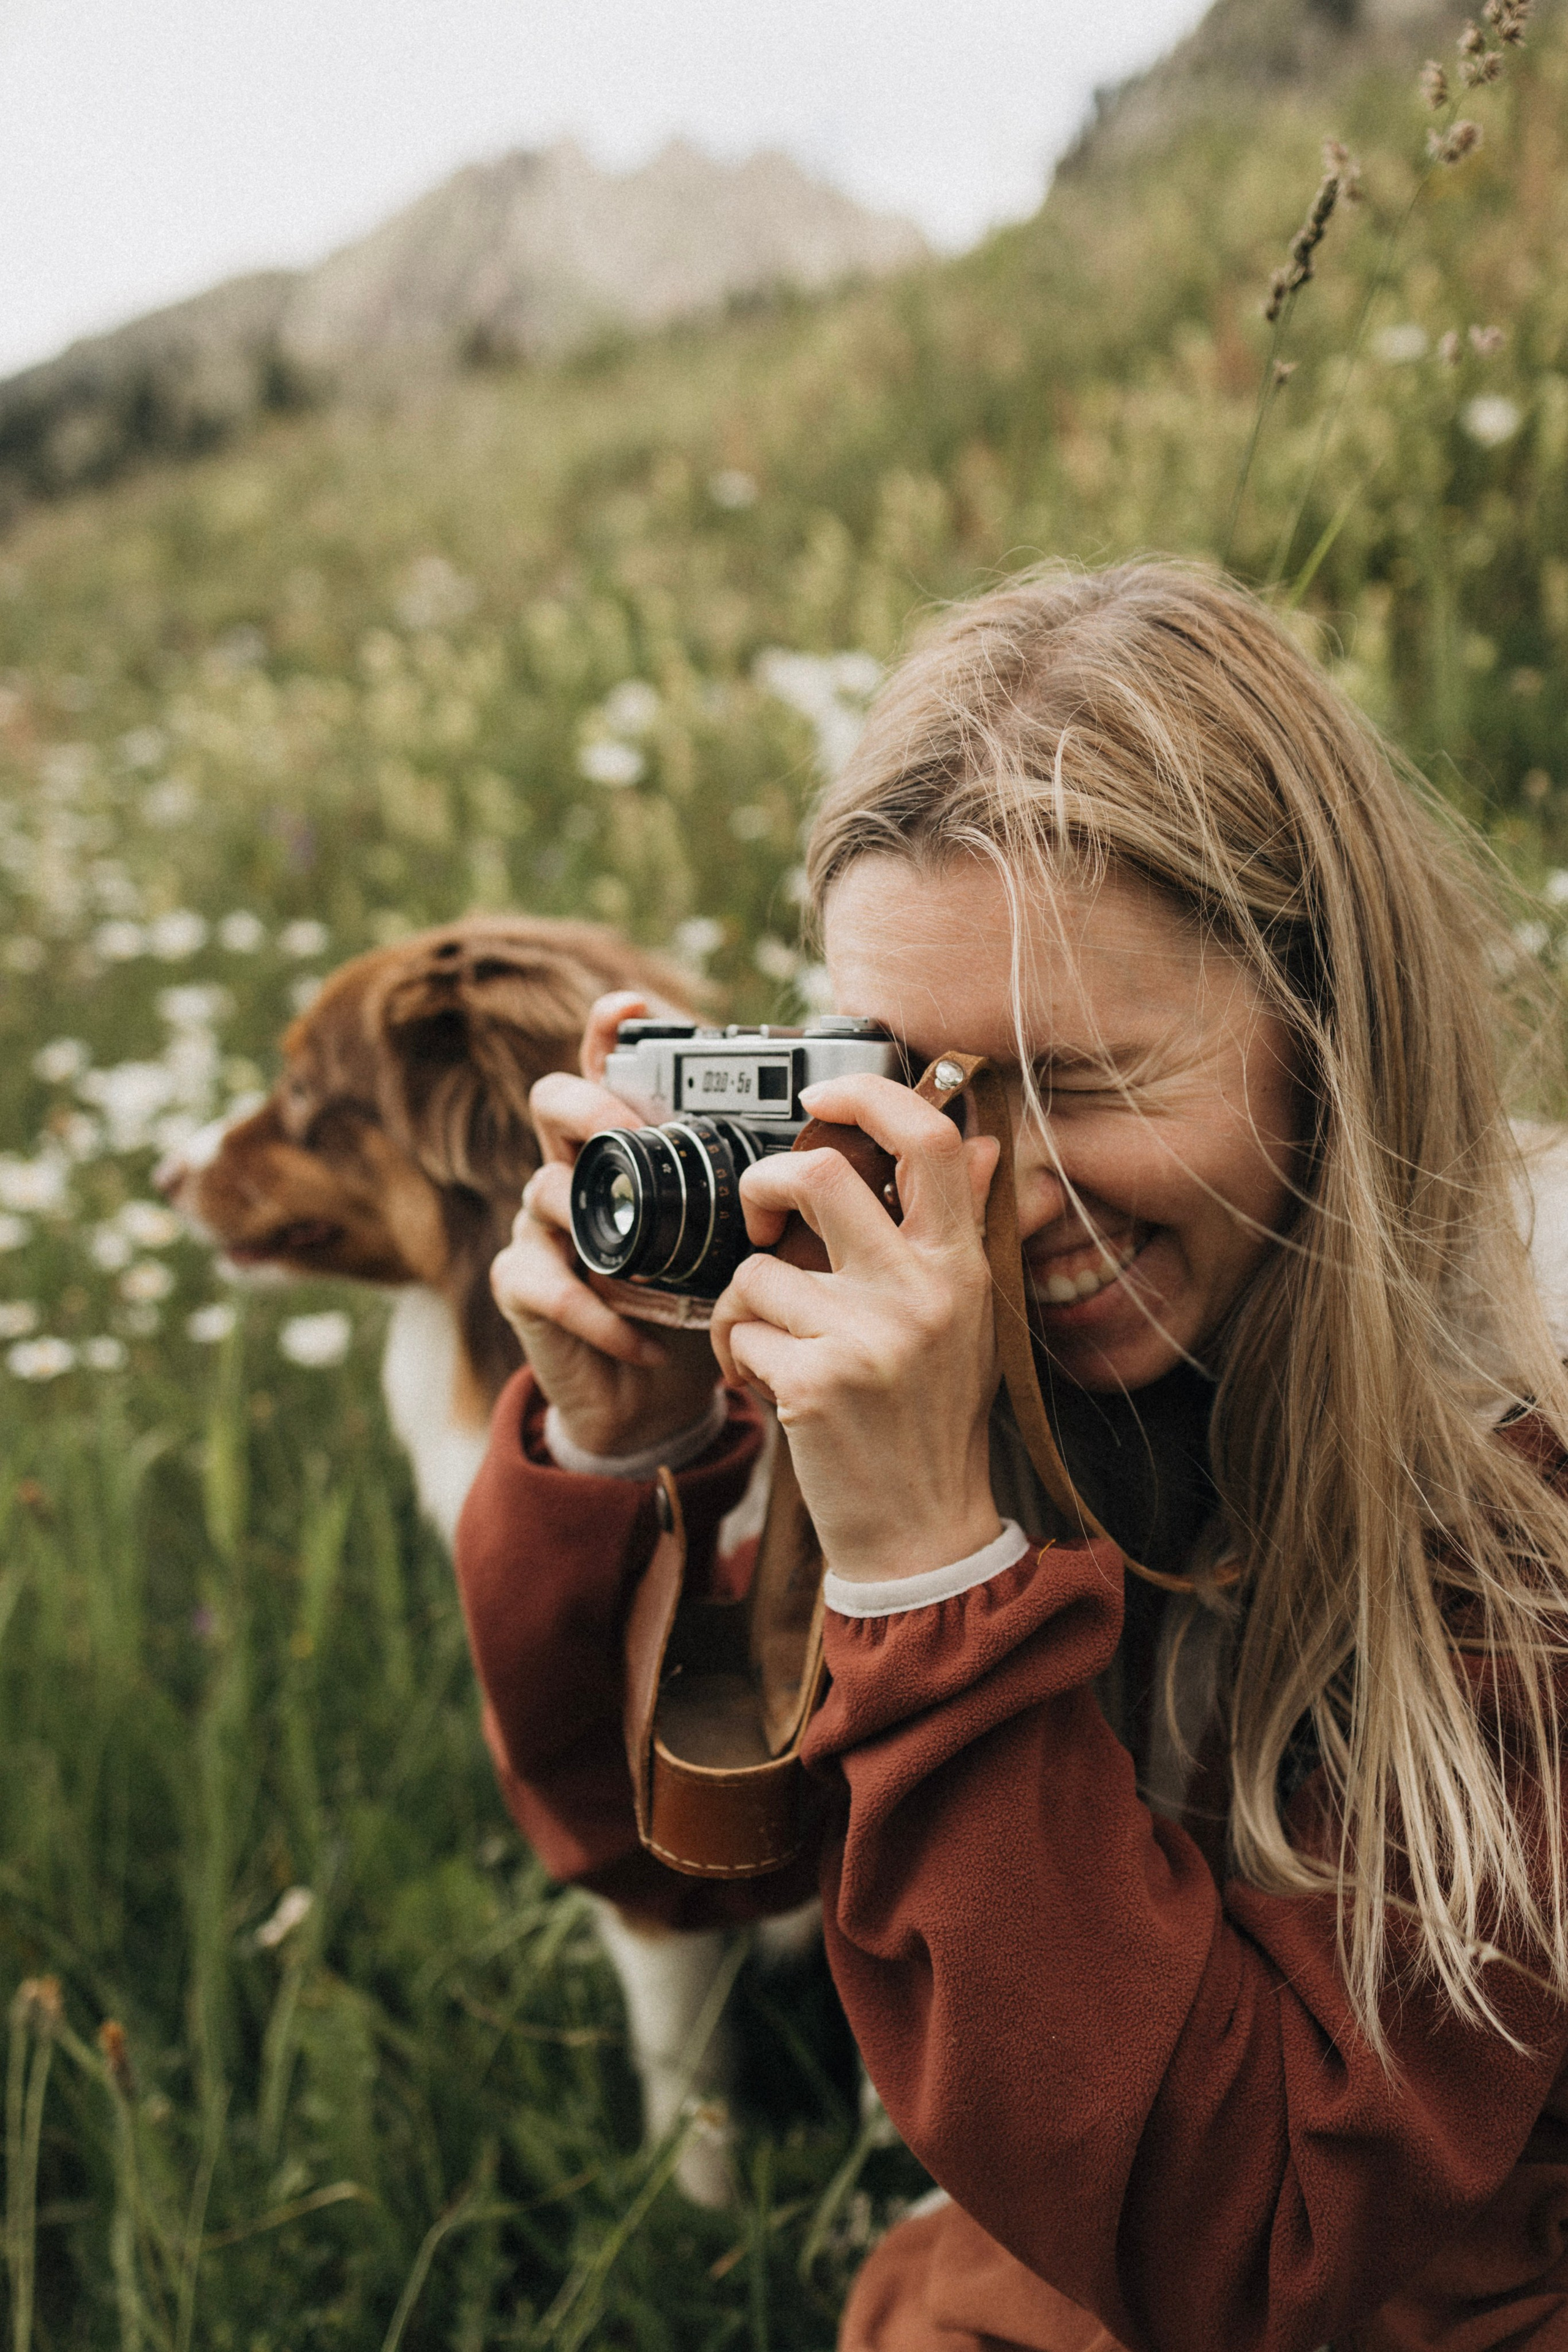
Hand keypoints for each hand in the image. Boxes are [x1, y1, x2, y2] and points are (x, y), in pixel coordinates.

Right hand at [491, 991, 721, 1456]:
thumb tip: (846, 1152)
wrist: (657, 1397)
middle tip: (634, 1127)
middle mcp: (576, 1171)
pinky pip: (549, 1285)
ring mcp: (540, 1226)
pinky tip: (645, 1340)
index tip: (631, 1005)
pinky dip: (601, 1316)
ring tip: (656, 1269)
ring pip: (545, 1190)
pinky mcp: (522, 1287)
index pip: (605, 1069)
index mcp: (627, 1149)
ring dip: (606, 1231)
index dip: (607, 1031)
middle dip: (592, 1107)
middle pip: (554, 1101)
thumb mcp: (737, 1243)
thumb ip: (762, 1196)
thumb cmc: (701, 1304)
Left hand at [709, 1075, 1004, 1582]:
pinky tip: (765, 1385)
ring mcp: (869, 1337)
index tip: (821, 1096)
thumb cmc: (932, 1418)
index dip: (867, 1095)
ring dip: (741, 1305)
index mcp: (960, 1266)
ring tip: (766, 1342)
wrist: (922, 1533)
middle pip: (821, 1176)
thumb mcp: (969, 1319)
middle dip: (766, 1184)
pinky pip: (739, 1330)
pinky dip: (736, 1355)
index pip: (931, 1141)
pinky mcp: (816, 1384)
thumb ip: (965, 1228)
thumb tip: (985, 1141)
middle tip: (761, 1222)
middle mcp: (922, 1292)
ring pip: (758, 1268)